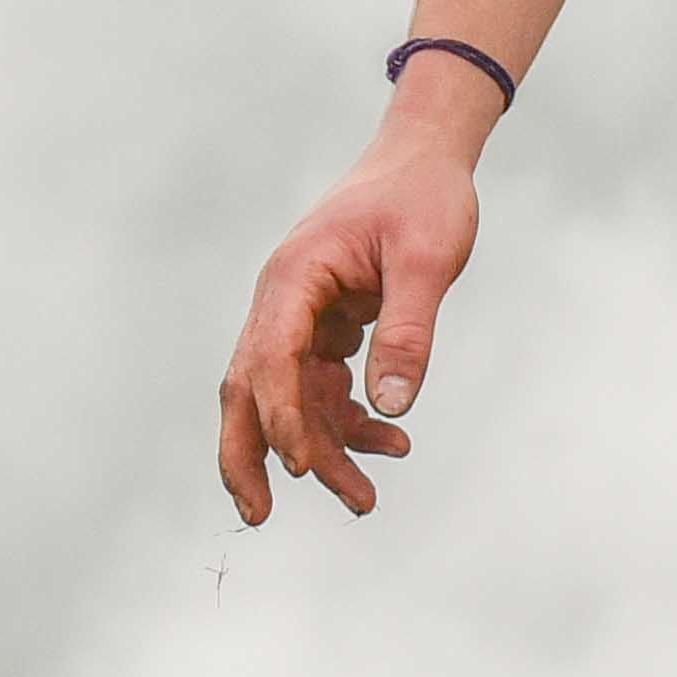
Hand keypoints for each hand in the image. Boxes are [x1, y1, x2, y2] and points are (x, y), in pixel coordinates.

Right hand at [218, 136, 482, 523]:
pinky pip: (322, 391)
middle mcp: (282, 302)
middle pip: (248, 389)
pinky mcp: (324, 330)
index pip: (271, 357)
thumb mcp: (428, 259)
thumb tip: (393, 408)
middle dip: (250, 455)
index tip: (302, 467)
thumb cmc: (424, 197)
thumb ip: (409, 332)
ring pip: (290, 401)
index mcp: (294, 277)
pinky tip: (391, 442)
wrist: (425, 159)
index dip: (281, 415)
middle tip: (257, 516)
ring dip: (321, 450)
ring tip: (365, 501)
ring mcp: (299, 318)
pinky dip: (350, 423)